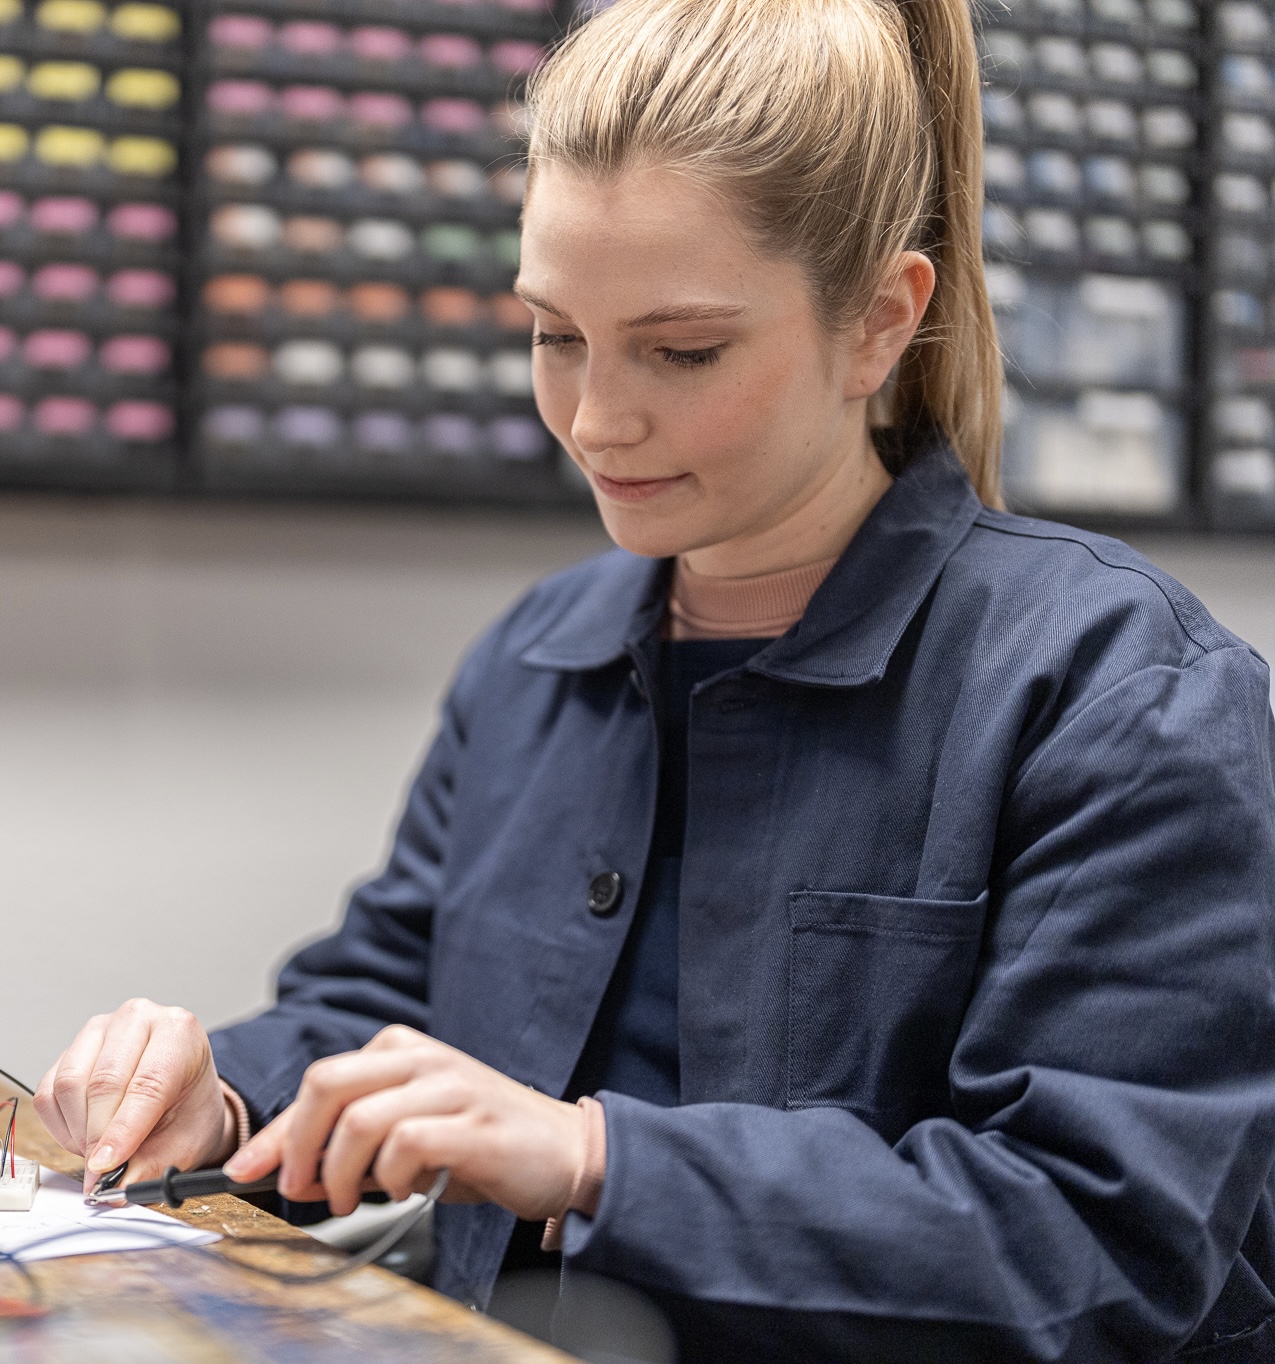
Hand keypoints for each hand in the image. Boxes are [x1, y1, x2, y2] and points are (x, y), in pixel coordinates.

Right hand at [34, 998, 236, 1193]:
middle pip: (104, 1081)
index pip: (148, 1082)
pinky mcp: (71, 1049)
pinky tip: (85, 1136)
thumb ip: (153, 1165)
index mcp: (180, 1032)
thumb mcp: (187, 1141)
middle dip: (99, 1136)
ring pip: (70, 1085)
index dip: (124, 1128)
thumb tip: (118, 1187)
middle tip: (101, 1172)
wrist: (183, 1096)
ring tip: (101, 1150)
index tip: (107, 1164)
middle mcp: (139, 1019)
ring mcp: (101, 1030)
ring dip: (79, 1131)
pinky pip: (48, 1093)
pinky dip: (61, 1126)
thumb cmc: (189, 1110)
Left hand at [223, 1026, 585, 1219]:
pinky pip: (406, 1142)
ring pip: (359, 1117)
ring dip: (339, 1171)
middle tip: (298, 1188)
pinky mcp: (472, 1122)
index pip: (320, 1080)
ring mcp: (450, 1085)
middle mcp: (423, 1058)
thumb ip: (352, 1147)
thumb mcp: (406, 1137)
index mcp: (402, 1051)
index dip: (278, 1132)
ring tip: (348, 1199)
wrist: (562, 1150)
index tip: (248, 1169)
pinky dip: (389, 1177)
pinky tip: (402, 1191)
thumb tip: (288, 1169)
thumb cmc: (480, 1143)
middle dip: (297, 1145)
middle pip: (327, 1083)